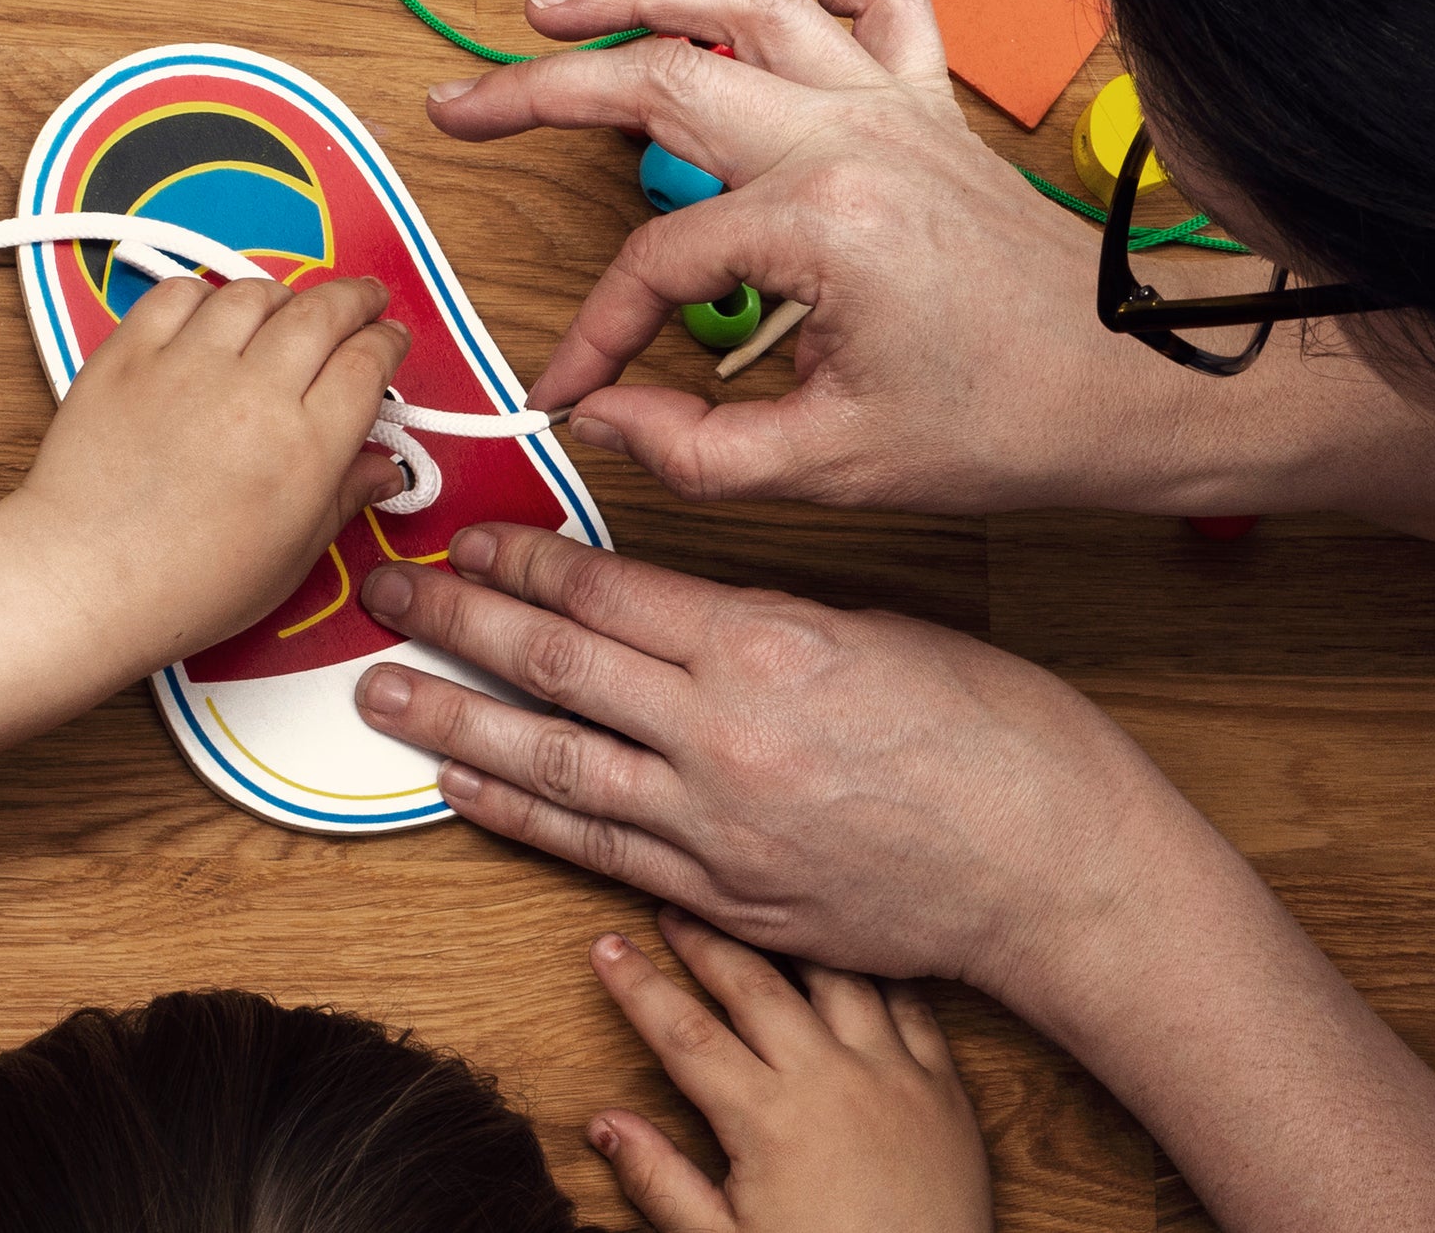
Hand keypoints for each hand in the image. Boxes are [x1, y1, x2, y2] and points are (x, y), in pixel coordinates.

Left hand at [1, 273, 407, 665]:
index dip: (387, 342)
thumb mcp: (288, 560)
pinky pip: (178, 295)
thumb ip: (342, 500)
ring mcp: (188, 366)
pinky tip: (212, 314)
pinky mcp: (129, 355)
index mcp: (306, 448)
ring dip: (282, 295)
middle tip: (364, 299)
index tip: (390, 339)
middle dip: (354, 298)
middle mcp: (254, 393)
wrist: (85, 581)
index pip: (367, 363)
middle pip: (323, 313)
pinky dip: (205, 295)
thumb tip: (383, 470)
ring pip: (253, 294)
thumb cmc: (185, 588)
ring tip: (289, 308)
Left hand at [354, 524, 1197, 1002]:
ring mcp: (714, 825)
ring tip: (380, 696)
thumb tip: (676, 612)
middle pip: (553, 667)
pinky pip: (596, 848)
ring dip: (453, 727)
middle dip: (456, 624)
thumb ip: (761, 621)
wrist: (1053, 865)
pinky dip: (520, 816)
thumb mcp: (875, 629)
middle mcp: (722, 734)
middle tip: (386, 594)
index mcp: (764, 643)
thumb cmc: (995, 734)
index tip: (466, 537)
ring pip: (551, 764)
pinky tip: (462, 790)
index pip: (604, 590)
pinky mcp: (724, 896)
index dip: (520, 558)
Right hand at [424, 0, 1238, 514]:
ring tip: (554, 6)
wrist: (1138, 389)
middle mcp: (850, 138)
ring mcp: (892, 104)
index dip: (595, 334)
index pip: (658, 262)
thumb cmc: (1011, 423)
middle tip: (461, 110)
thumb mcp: (834, 466)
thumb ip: (695, 448)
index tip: (567, 390)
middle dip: (542, 89)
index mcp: (822, 225)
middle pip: (662, 76)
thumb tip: (603, 415)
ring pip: (747, 0)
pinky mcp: (930, 101)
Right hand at [591, 911, 989, 1232]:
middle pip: (754, 985)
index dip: (639, 985)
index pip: (684, 1033)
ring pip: (836, 978)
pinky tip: (859, 959)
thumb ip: (662, 1182)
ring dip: (791, 943)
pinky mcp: (943, 1088)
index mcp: (769, 1119)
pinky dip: (879, 973)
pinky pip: (911, 1006)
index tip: (607, 946)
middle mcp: (830, 1079)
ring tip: (763, 917)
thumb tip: (603, 1125)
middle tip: (673, 912)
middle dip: (705, 943)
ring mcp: (892, 1076)